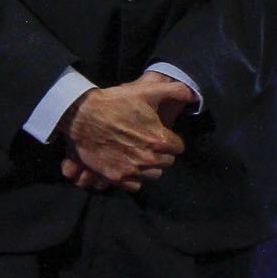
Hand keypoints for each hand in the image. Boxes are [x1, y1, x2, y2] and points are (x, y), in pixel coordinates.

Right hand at [58, 71, 191, 191]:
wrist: (83, 115)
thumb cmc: (116, 102)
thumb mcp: (147, 91)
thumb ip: (176, 91)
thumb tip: (193, 95)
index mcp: (159, 139)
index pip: (178, 148)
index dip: (171, 140)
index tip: (161, 134)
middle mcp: (148, 158)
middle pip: (167, 162)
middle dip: (162, 153)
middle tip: (149, 142)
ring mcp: (132, 170)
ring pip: (153, 175)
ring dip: (149, 166)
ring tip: (139, 153)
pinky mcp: (116, 177)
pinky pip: (135, 185)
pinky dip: (133, 177)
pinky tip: (128, 163)